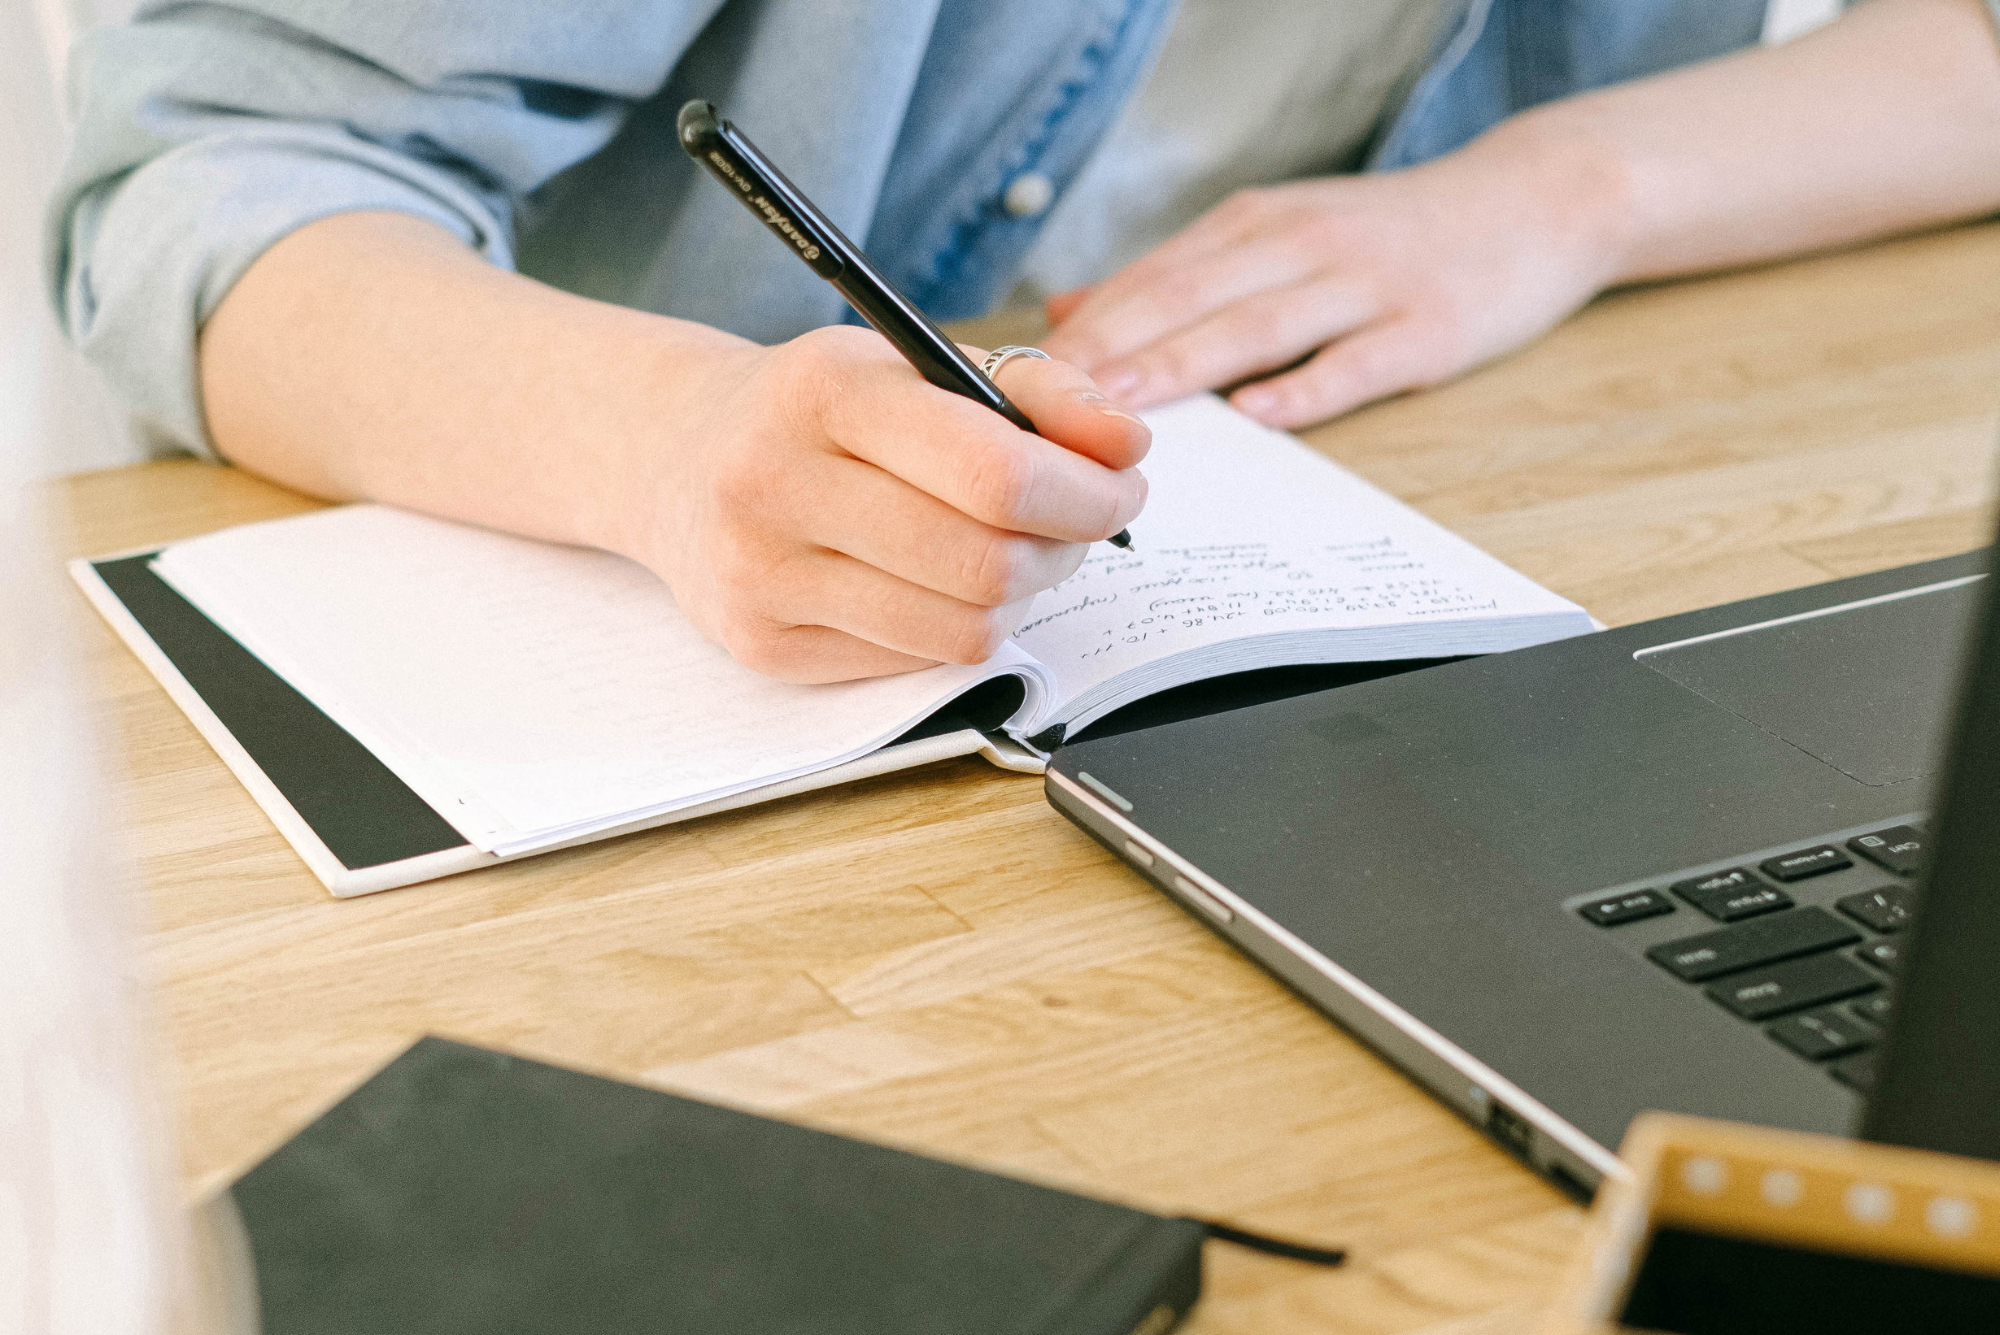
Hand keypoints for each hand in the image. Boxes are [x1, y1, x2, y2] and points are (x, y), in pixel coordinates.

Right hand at [625, 326, 1148, 682]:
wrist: (674, 456)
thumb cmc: (818, 410)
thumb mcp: (914, 364)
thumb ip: (1036, 391)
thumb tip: (1126, 445)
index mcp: (824, 391)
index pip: (995, 472)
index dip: (1085, 492)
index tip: (1120, 486)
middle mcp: (776, 483)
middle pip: (988, 563)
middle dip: (1066, 549)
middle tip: (1078, 525)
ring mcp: (762, 576)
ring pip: (963, 629)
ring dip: (1020, 597)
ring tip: (1012, 553)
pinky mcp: (763, 646)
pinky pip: (918, 662)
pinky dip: (956, 627)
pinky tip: (938, 584)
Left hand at [1039, 116, 1631, 429]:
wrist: (1536, 200)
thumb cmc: (1390, 234)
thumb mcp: (1278, 232)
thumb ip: (1178, 275)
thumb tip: (1070, 311)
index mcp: (1255, 226)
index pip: (1151, 277)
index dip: (1083, 329)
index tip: (1018, 376)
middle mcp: (1299, 245)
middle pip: (1188, 298)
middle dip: (1110, 350)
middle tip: (1043, 402)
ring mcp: (1364, 285)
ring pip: (1258, 325)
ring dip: (1184, 365)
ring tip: (1121, 407)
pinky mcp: (1425, 328)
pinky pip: (1357, 361)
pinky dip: (1306, 386)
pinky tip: (1260, 415)